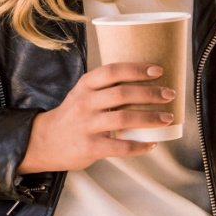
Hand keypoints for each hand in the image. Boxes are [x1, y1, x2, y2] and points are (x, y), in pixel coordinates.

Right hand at [18, 63, 175, 173]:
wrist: (45, 141)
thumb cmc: (72, 115)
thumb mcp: (82, 94)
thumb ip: (105, 88)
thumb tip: (145, 83)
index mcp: (85, 85)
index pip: (112, 71)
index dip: (136, 69)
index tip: (158, 69)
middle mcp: (85, 102)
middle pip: (122, 94)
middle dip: (150, 93)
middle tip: (169, 94)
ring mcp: (87, 125)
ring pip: (124, 119)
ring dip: (150, 118)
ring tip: (167, 118)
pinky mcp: (90, 147)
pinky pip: (120, 147)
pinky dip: (139, 146)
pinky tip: (151, 144)